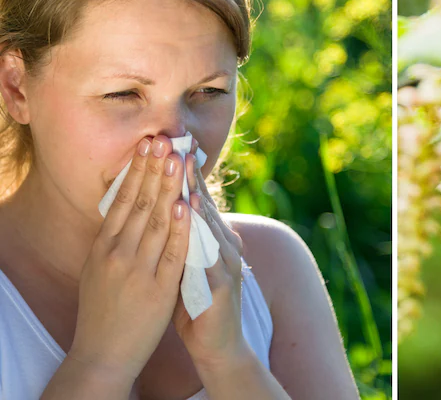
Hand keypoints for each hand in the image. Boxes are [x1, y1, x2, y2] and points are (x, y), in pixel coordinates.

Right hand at [69, 136, 191, 381]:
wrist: (103, 353)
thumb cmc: (104, 308)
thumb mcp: (99, 268)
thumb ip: (113, 239)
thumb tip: (124, 207)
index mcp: (104, 247)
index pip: (122, 200)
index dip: (136, 171)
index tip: (147, 146)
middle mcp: (117, 253)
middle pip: (138, 203)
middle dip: (153, 170)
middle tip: (163, 140)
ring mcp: (137, 270)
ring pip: (155, 221)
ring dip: (167, 188)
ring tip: (175, 159)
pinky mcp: (157, 288)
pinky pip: (171, 252)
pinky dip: (178, 227)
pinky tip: (184, 205)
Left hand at [171, 151, 248, 367]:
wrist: (217, 345)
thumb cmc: (197, 303)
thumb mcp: (186, 264)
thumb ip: (180, 238)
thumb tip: (163, 209)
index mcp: (213, 239)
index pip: (196, 200)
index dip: (183, 174)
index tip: (168, 148)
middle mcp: (225, 245)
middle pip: (204, 204)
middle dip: (188, 174)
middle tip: (175, 145)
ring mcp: (227, 262)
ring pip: (208, 223)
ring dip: (195, 193)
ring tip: (182, 168)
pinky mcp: (225, 283)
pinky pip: (209, 253)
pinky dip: (198, 232)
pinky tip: (190, 214)